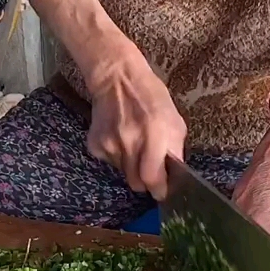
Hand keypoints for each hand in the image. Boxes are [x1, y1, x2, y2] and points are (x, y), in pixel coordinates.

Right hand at [86, 33, 186, 198]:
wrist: (117, 79)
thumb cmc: (151, 97)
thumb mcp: (174, 120)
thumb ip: (174, 150)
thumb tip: (172, 177)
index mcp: (155, 135)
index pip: (153, 179)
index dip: (159, 190)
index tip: (162, 192)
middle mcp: (130, 142)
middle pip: (136, 183)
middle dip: (145, 180)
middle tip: (149, 168)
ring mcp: (110, 145)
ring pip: (123, 173)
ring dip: (131, 166)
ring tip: (134, 144)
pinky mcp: (95, 145)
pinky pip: (109, 163)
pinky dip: (116, 156)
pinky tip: (119, 138)